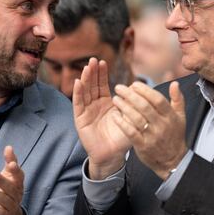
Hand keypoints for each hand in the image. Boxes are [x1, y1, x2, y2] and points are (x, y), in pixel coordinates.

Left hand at [0, 146, 24, 214]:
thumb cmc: (8, 191)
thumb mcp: (9, 175)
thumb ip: (10, 161)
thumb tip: (9, 147)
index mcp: (18, 184)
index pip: (19, 176)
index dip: (16, 171)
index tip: (11, 164)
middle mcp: (16, 195)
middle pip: (11, 188)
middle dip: (3, 181)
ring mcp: (10, 206)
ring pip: (5, 200)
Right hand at [73, 58, 131, 179]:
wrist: (112, 155)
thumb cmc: (122, 137)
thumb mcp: (129, 117)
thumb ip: (131, 104)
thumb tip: (135, 87)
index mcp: (106, 103)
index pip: (102, 85)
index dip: (102, 74)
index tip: (103, 62)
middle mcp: (95, 105)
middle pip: (92, 85)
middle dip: (92, 73)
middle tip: (93, 60)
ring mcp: (87, 111)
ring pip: (85, 92)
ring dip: (85, 79)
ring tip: (87, 67)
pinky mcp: (80, 119)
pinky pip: (78, 104)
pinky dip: (78, 93)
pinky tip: (78, 82)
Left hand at [112, 81, 186, 179]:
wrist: (172, 161)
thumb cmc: (174, 135)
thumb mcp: (180, 117)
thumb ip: (178, 99)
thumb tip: (174, 83)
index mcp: (170, 116)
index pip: (157, 99)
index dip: (145, 90)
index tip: (134, 84)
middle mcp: (161, 125)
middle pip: (144, 107)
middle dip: (130, 95)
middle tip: (119, 87)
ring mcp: (152, 136)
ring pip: (136, 118)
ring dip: (124, 107)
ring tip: (115, 99)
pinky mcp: (143, 146)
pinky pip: (130, 132)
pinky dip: (121, 123)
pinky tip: (114, 115)